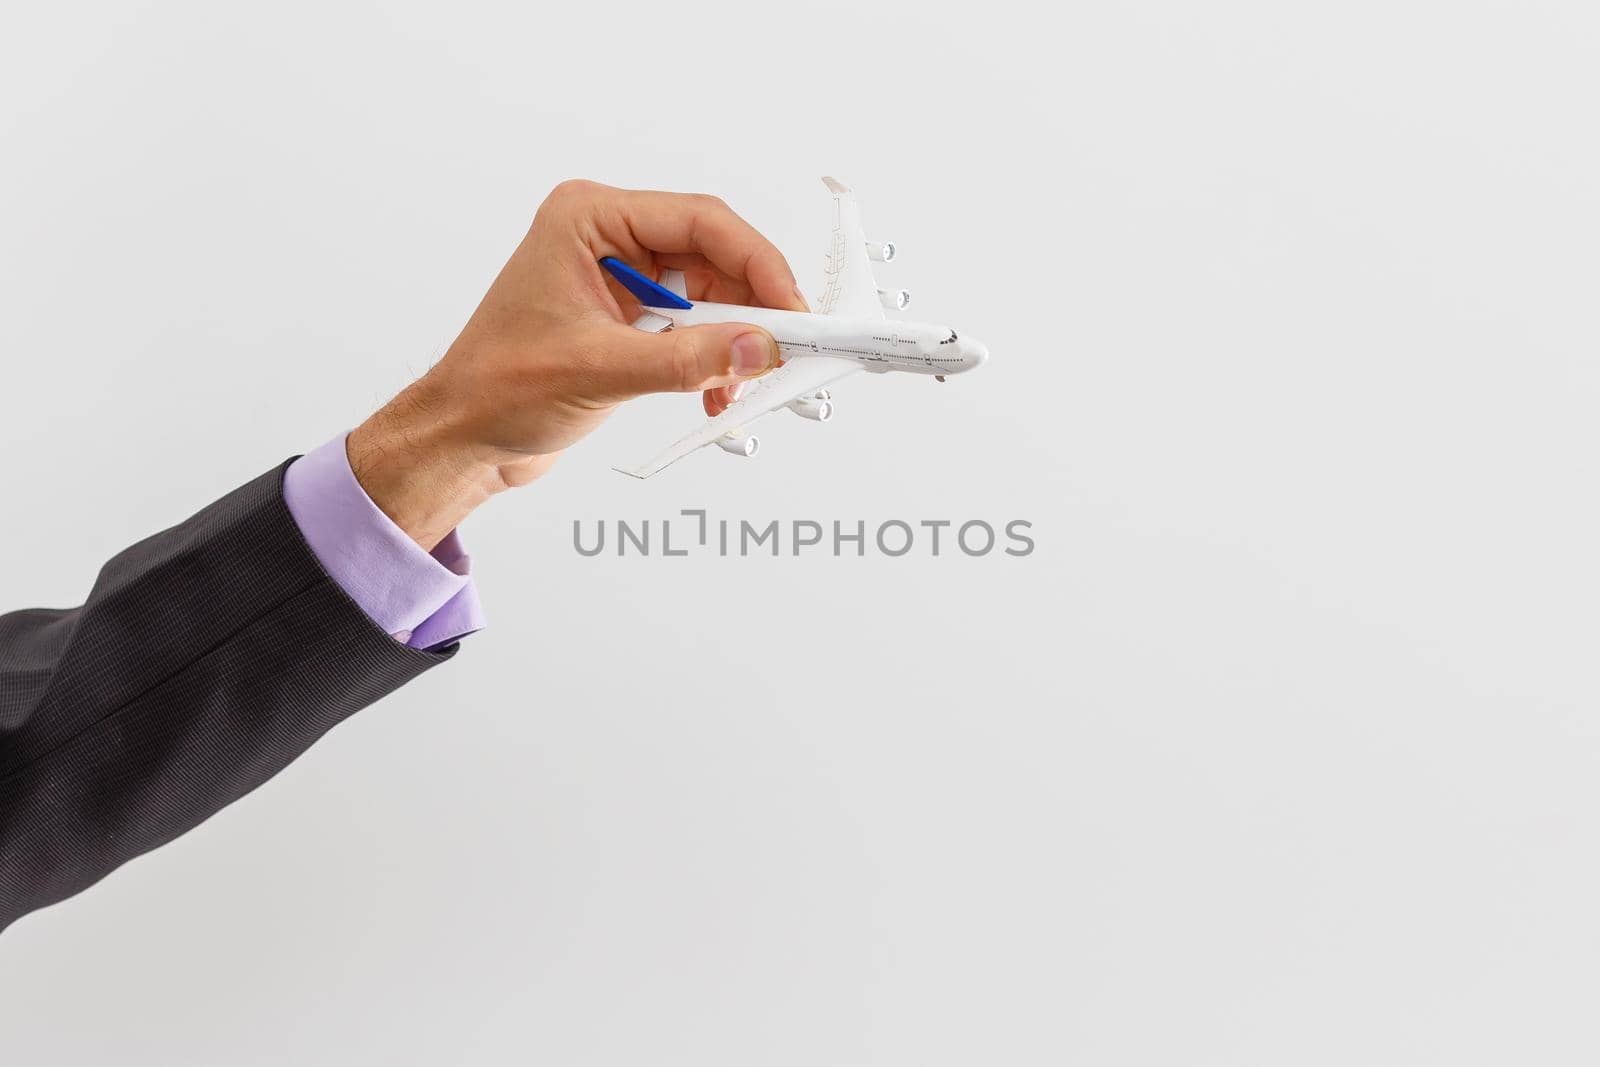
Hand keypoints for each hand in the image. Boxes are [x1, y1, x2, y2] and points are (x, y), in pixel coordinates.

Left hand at [346, 179, 808, 548]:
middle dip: (752, 306)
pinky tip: (714, 394)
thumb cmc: (496, 390)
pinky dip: (712, 359)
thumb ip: (686, 359)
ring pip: (710, 295)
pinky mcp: (628, 319)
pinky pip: (694, 328)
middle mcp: (607, 238)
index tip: (791, 309)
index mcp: (588, 219)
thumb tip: (757, 347)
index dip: (757, 264)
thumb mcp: (600, 371)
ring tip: (747, 381)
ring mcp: (619, 278)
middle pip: (713, 256)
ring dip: (734, 341)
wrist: (461, 438)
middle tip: (786, 348)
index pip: (700, 222)